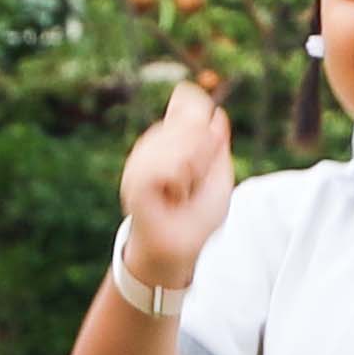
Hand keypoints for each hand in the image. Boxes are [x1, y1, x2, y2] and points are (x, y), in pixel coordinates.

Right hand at [119, 75, 236, 279]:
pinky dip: (177, 177)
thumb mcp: (217, 175)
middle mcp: (152, 148)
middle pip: (186, 122)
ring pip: (175, 141)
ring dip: (192, 165)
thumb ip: (216, 144)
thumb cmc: (198, 215)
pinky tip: (177, 192)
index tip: (211, 134)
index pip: (186, 107)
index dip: (198, 110)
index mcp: (171, 143)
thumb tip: (216, 112)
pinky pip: (162, 165)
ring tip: (186, 190)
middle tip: (198, 179)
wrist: (179, 247)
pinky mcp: (136, 181)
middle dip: (203, 149)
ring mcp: (141, 163)